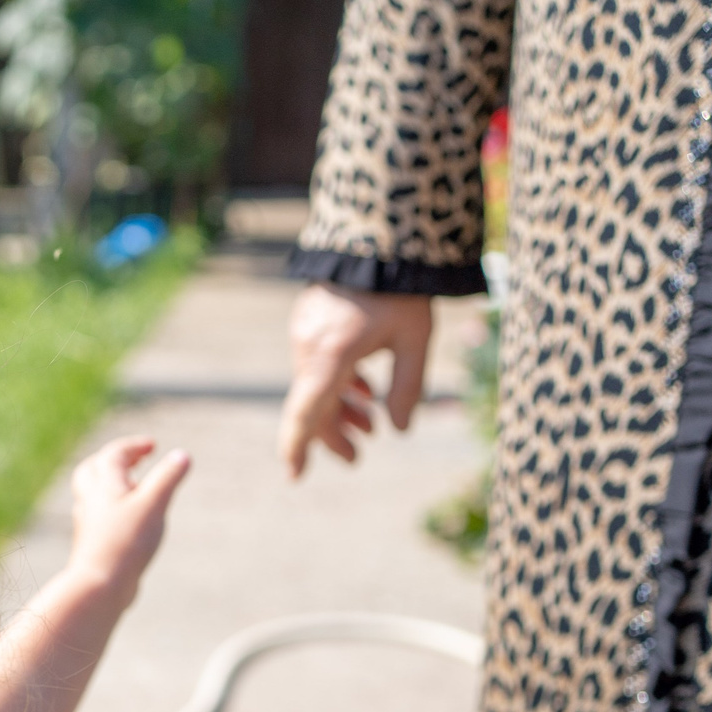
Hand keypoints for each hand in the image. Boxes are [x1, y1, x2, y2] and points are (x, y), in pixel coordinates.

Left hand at [67, 436, 189, 602]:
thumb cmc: (126, 542)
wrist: (99, 585)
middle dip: (115, 460)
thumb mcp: (153, 504)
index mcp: (103, 484)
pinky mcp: (91, 542)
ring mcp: (88, 522)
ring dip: (110, 483)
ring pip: (92, 493)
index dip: (134, 446)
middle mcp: (90, 500)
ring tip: (131, 485)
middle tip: (136, 458)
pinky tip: (124, 519)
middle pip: (94, 469)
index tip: (152, 445)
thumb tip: (182, 455)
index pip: (115, 454)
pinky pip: (97, 516)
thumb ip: (167, 478)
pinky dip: (110, 507)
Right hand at [279, 284, 433, 476]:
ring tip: (371, 424)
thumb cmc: (403, 288)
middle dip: (334, 433)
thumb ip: (407, 387)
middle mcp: (308, 347)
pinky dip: (336, 384)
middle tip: (358, 457)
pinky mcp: (308, 321)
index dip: (298, 448)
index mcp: (331, 354)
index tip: (295, 476)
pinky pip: (315, 365)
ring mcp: (304, 332)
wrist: (379, 235)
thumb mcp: (415, 339)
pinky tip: (364, 388)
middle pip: (311, 405)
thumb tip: (399, 428)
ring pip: (314, 386)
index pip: (305, 413)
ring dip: (340, 408)